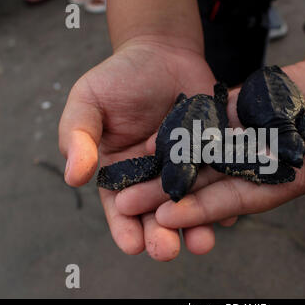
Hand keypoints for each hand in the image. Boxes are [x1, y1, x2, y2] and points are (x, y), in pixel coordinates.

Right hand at [59, 38, 235, 259]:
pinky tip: (231, 212)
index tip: (132, 245)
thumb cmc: (119, 78)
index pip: (120, 209)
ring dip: (197, 225)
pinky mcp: (211, 155)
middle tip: (168, 251)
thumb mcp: (89, 102)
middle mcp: (154, 178)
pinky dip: (224, 196)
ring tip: (202, 243)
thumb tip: (74, 176)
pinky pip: (218, 179)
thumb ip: (79, 137)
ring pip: (191, 204)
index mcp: (120, 174)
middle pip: (157, 214)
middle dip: (162, 235)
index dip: (124, 228)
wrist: (162, 54)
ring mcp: (185, 169)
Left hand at [117, 55, 304, 246]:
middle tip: (127, 203)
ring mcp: (239, 138)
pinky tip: (147, 137)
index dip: (203, 209)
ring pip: (196, 155)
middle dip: (168, 193)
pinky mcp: (231, 113)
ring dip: (163, 165)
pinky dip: (177, 130)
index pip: (235, 200)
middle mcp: (253, 165)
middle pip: (206, 182)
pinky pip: (201, 123)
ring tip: (124, 173)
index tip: (167, 217)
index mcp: (277, 181)